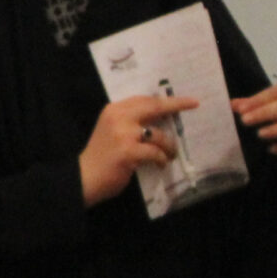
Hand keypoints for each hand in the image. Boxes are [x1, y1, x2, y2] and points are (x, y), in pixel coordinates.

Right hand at [78, 92, 199, 207]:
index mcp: (114, 110)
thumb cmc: (101, 157)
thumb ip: (130, 122)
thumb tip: (159, 119)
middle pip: (154, 106)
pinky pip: (155, 153)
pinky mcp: (128, 151)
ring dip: (169, 146)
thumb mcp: (112, 131)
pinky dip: (161, 159)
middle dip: (176, 105)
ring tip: (170, 155)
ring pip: (158, 135)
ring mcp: (123, 134)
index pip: (144, 100)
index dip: (164, 100)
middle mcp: (118, 117)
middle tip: (193, 104)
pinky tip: (161, 164)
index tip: (183, 99)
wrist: (83, 178)